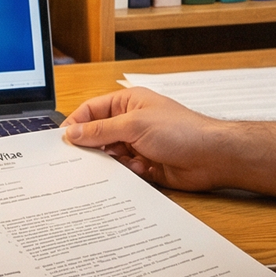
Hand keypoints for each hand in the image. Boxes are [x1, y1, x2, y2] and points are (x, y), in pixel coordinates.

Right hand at [62, 88, 232, 189]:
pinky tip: (141, 170)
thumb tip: (73, 132)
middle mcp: (132, 122)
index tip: (63, 141)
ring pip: (111, 156)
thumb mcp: (134, 125)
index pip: (92, 110)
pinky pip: (124, 172)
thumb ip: (100, 130)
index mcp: (128, 103)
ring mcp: (139, 144)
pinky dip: (127, 173)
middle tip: (80, 159)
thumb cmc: (181, 130)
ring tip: (120, 163)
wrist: (212, 157)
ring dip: (113, 162)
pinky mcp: (145, 166)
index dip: (77, 124)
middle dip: (93, 147)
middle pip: (99, 135)